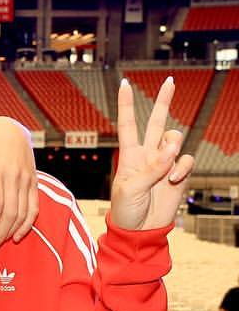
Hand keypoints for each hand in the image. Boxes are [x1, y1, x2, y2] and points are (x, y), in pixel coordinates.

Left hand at [0, 116, 38, 250]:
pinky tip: (19, 234)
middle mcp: (14, 177)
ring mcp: (26, 180)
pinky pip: (34, 207)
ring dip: (12, 230)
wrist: (10, 130)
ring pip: (22, 212)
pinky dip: (28, 223)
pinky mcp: (35, 182)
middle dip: (1, 232)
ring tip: (2, 242)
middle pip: (10, 211)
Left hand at [110, 76, 193, 230]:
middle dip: (164, 101)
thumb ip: (152, 167)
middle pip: (157, 122)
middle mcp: (148, 154)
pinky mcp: (179, 174)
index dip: (126, 105)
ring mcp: (165, 163)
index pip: (128, 124)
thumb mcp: (131, 188)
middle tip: (170, 81)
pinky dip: (182, 167)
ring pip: (175, 140)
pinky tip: (173, 179)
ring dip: (173, 149)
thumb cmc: (126, 210)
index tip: (124, 84)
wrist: (140, 230)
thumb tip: (172, 149)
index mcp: (129, 155)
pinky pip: (187, 159)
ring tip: (165, 169)